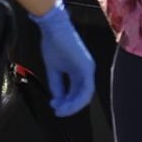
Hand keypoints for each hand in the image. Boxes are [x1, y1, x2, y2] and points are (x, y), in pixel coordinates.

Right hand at [31, 1, 94, 117]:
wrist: (53, 28)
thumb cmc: (53, 44)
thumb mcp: (53, 68)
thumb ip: (56, 84)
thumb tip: (56, 99)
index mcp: (79, 71)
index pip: (77, 92)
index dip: (67, 102)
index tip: (55, 108)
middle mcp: (87, 71)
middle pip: (82, 96)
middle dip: (70, 106)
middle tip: (58, 113)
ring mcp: (88, 70)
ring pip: (85, 95)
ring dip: (73, 105)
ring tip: (61, 111)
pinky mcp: (86, 68)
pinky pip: (85, 89)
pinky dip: (76, 99)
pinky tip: (66, 104)